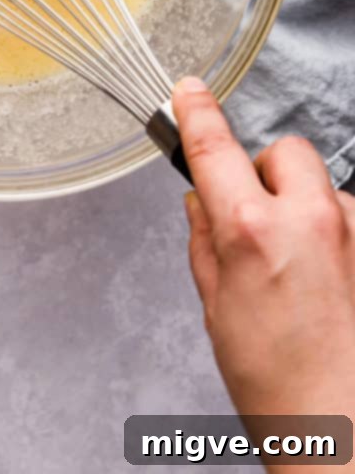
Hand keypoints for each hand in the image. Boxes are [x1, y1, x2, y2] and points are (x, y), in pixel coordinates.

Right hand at [173, 77, 354, 420]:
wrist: (346, 437)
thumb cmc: (280, 387)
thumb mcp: (216, 309)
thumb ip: (205, 243)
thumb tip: (200, 204)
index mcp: (252, 231)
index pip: (214, 147)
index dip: (196, 111)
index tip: (188, 90)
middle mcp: (310, 220)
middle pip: (283, 151)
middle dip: (262, 170)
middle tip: (251, 212)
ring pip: (320, 187)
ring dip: (302, 209)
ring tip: (297, 272)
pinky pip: (350, 220)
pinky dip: (334, 237)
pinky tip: (327, 285)